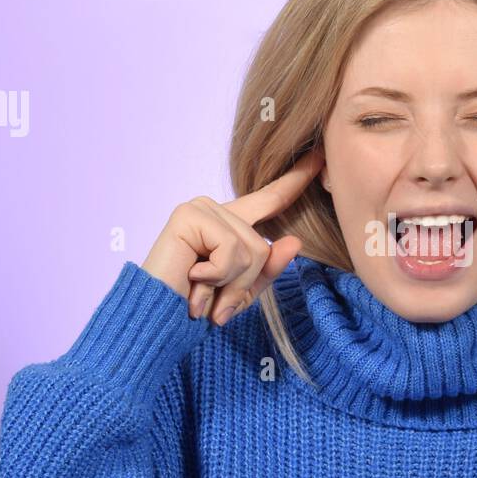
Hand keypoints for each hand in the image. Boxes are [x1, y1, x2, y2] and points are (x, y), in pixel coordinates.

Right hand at [141, 147, 323, 324]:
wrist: (157, 321)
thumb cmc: (195, 309)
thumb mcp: (241, 292)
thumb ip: (268, 268)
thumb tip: (294, 241)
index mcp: (230, 225)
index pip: (270, 199)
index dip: (296, 179)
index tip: (320, 156)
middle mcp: (215, 210)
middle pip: (262, 247)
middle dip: (242, 284)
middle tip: (214, 302)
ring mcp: (200, 208)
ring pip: (251, 250)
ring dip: (229, 284)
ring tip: (201, 293)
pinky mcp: (188, 215)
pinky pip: (231, 249)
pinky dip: (216, 275)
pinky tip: (192, 278)